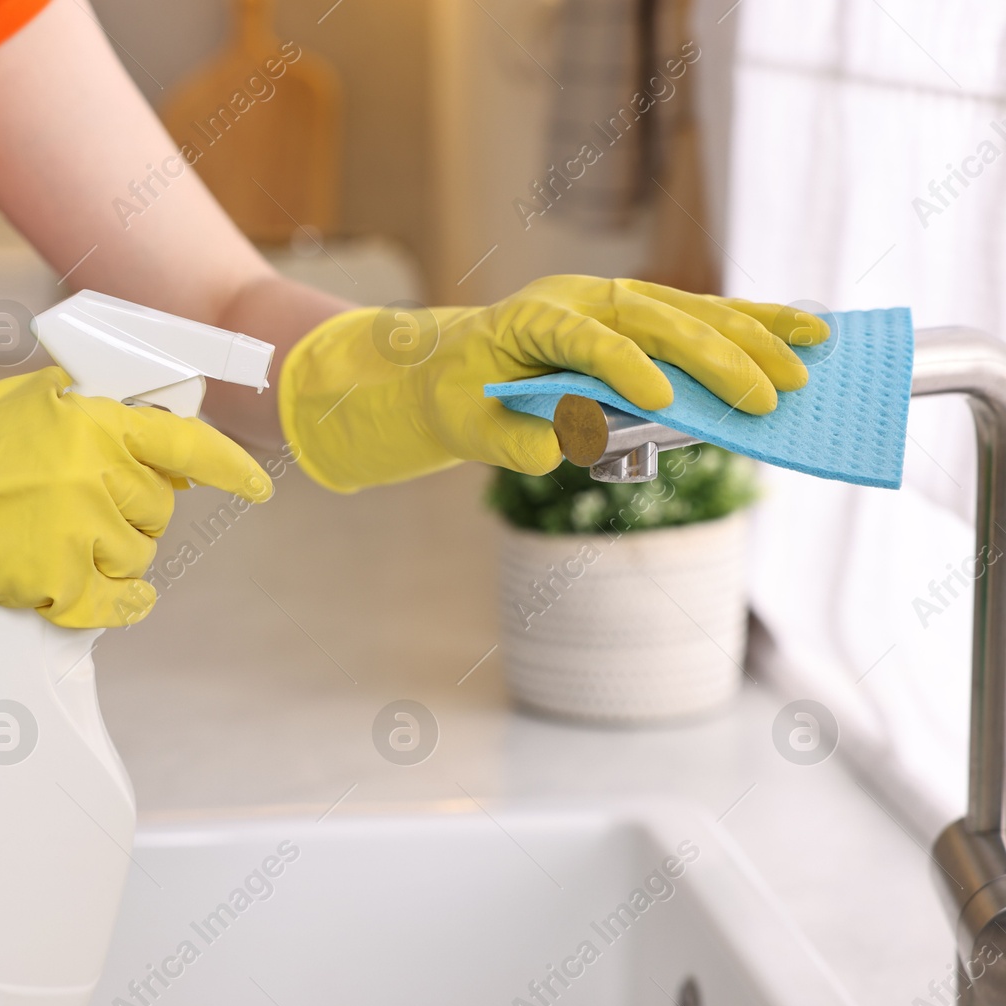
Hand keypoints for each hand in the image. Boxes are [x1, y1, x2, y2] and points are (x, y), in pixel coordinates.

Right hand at [0, 367, 270, 676]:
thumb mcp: (42, 403)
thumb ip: (107, 411)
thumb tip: (172, 433)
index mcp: (95, 420)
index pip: (187, 445)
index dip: (231, 469)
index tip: (259, 487)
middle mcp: (94, 472)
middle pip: (160, 511)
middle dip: (134, 511)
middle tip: (82, 503)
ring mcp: (76, 529)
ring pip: (137, 558)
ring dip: (112, 555)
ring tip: (58, 535)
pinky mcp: (55, 581)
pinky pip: (116, 607)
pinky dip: (118, 608)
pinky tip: (109, 600)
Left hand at [278, 275, 828, 487]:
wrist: (457, 364)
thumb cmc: (464, 397)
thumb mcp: (470, 429)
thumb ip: (515, 441)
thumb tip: (568, 446)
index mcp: (530, 318)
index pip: (585, 338)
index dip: (624, 368)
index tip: (662, 402)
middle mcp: (580, 298)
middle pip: (656, 318)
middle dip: (715, 356)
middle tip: (768, 396)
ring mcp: (614, 300)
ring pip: (691, 310)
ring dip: (753, 335)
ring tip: (811, 358)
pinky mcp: (642, 314)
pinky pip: (703, 315)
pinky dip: (754, 323)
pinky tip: (806, 330)